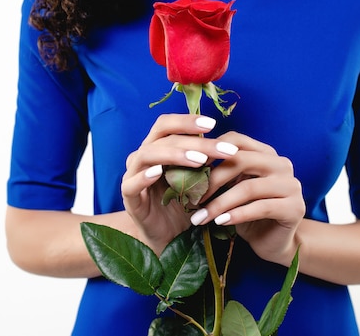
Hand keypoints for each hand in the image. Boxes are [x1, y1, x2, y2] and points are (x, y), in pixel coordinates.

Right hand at [121, 114, 239, 254]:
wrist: (167, 238)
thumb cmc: (183, 205)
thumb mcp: (198, 181)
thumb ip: (206, 163)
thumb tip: (230, 146)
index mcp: (158, 147)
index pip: (168, 125)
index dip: (187, 121)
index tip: (213, 124)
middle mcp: (142, 156)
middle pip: (164, 138)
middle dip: (195, 141)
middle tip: (221, 149)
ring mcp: (132, 175)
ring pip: (147, 154)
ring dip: (174, 154)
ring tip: (199, 160)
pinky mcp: (128, 198)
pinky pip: (132, 183)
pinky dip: (144, 176)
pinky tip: (158, 173)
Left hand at [190, 132, 305, 266]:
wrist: (272, 242)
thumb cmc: (246, 212)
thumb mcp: (230, 188)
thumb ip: (219, 174)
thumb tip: (182, 166)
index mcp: (265, 153)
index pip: (236, 140)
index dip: (210, 150)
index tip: (188, 167)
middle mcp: (281, 164)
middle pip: (241, 161)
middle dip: (212, 179)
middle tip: (190, 197)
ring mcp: (291, 185)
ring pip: (248, 187)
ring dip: (219, 203)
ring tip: (200, 217)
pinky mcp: (294, 208)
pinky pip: (260, 208)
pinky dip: (236, 215)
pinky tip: (220, 222)